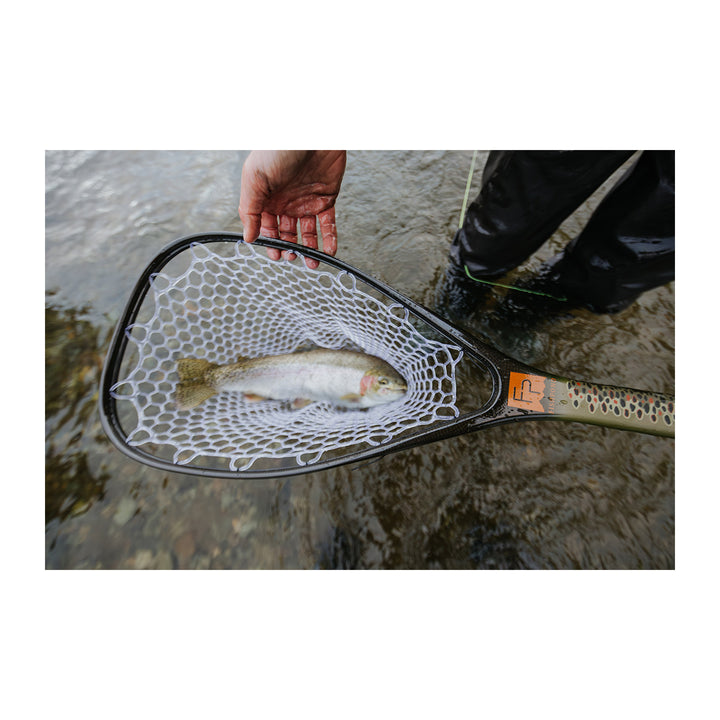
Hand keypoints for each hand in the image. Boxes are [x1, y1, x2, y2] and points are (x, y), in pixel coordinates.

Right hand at [238, 150, 346, 268]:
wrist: (311, 131)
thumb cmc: (278, 149)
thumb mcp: (255, 179)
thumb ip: (250, 211)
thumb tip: (249, 238)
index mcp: (265, 198)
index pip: (266, 228)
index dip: (270, 243)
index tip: (276, 255)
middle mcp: (285, 202)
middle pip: (286, 234)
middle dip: (289, 249)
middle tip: (292, 258)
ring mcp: (306, 201)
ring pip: (307, 233)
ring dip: (309, 250)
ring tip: (312, 263)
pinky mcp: (326, 198)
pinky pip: (328, 224)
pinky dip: (329, 239)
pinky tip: (328, 252)